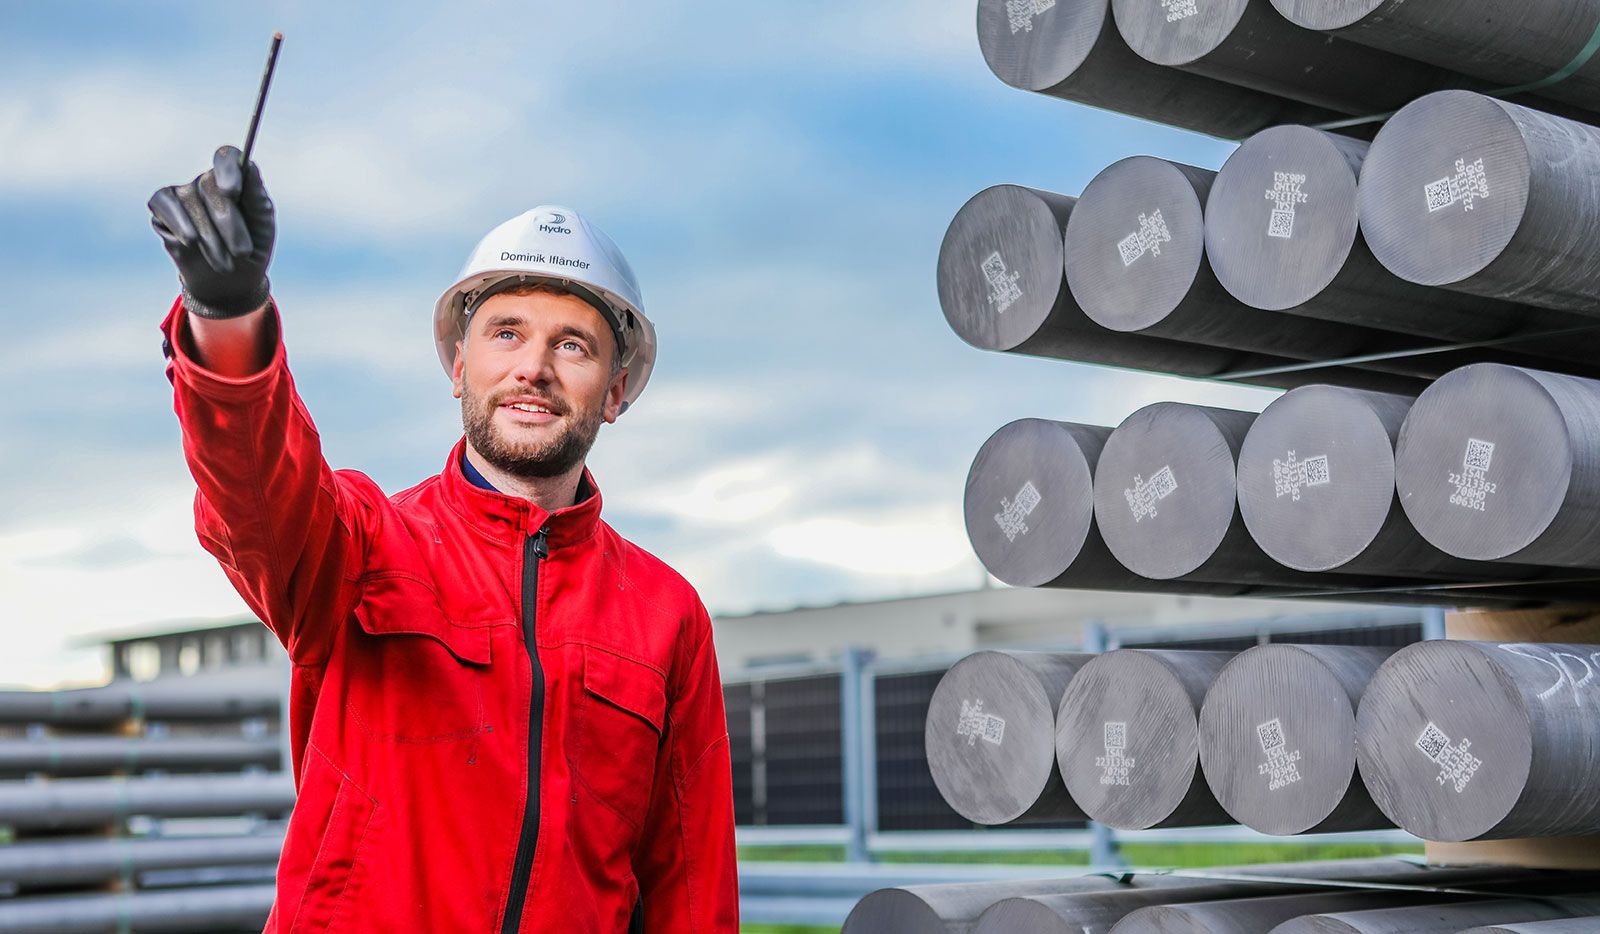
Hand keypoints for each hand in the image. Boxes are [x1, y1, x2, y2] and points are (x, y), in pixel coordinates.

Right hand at [149, 145, 275, 318]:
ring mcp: (183, 192)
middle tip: (242, 253)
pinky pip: (165, 205)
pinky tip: (192, 242)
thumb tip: (250, 166)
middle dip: (228, 223)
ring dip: (210, 237)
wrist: (228, 282)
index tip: (233, 193)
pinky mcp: (162, 206)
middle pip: (210, 186)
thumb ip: (256, 198)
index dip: (228, 170)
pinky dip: (179, 224)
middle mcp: (206, 181)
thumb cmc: (250, 250)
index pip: (227, 157)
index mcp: (235, 180)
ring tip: (225, 263)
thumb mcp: (261, 227)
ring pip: (190, 202)